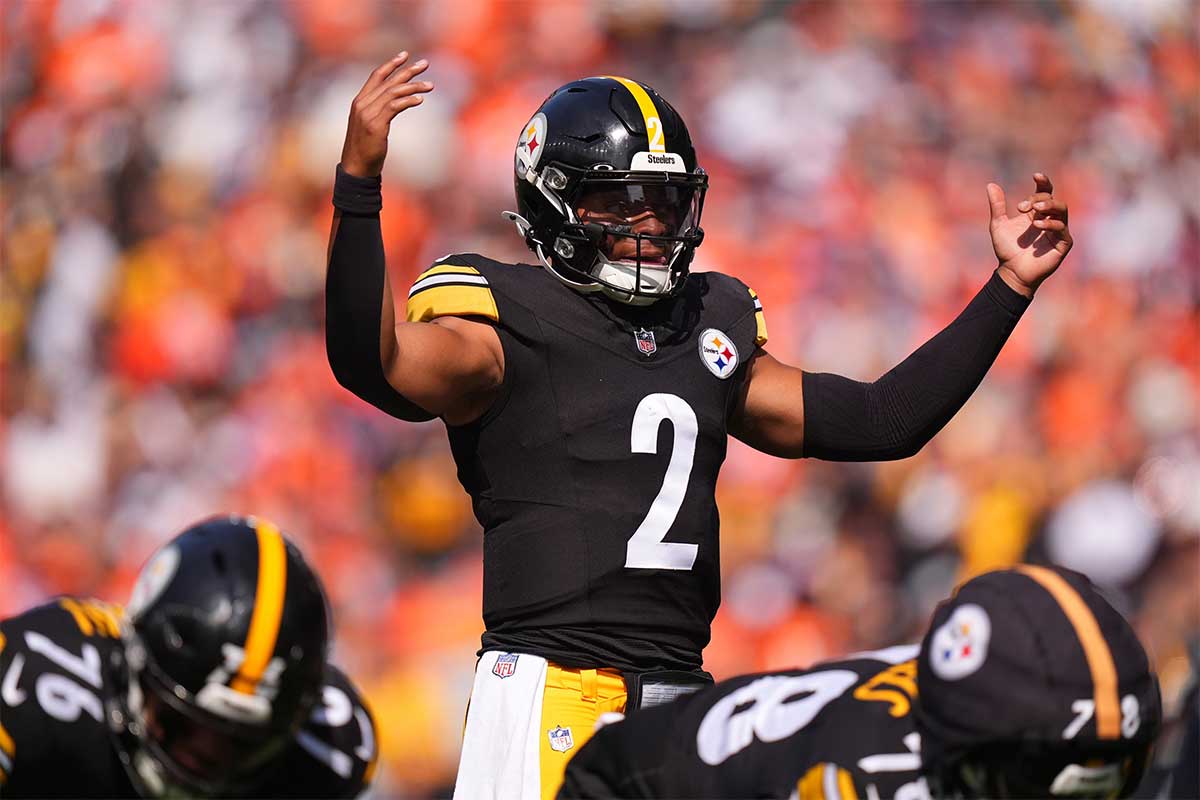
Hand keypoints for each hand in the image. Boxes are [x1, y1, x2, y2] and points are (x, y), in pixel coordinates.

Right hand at [341, 52, 432, 177]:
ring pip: (393, 93)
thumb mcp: (369, 125)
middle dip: (408, 71)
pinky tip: (420, 100)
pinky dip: (408, 101)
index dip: (391, 64)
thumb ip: (378, 111)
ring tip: (430, 85)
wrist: (356, 168)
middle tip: (425, 64)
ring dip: (414, 87)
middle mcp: (362, 104)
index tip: (405, 55)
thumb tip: (394, 103)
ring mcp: (367, 114)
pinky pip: (394, 107)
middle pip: (388, 81)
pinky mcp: (375, 125)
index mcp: (359, 101)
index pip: (376, 76)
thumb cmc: (365, 148)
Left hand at [986, 173, 1072, 297]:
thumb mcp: (998, 225)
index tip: (1036, 176)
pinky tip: (1037, 225)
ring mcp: (1058, 230)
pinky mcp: (1063, 243)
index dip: (1044, 182)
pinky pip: (1062, 229)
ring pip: (1062, 210)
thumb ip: (997, 206)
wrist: (1011, 272)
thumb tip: (990, 184)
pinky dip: (1051, 224)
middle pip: (1052, 199)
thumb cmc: (1007, 249)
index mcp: (1037, 212)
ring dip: (1049, 206)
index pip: (1045, 192)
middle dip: (1039, 199)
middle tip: (1022, 207)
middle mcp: (1050, 218)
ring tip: (1035, 209)